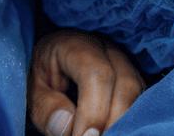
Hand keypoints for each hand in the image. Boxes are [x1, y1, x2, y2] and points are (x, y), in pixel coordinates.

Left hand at [28, 28, 145, 135]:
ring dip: (124, 123)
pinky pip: (142, 100)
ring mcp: (127, 62)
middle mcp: (109, 49)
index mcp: (77, 45)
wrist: (50, 59)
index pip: (97, 73)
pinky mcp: (135, 79)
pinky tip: (114, 130)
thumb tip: (69, 128)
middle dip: (112, 122)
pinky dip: (131, 119)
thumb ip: (46, 107)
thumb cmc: (40, 74)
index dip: (94, 111)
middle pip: (126, 84)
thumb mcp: (31, 90)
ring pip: (139, 93)